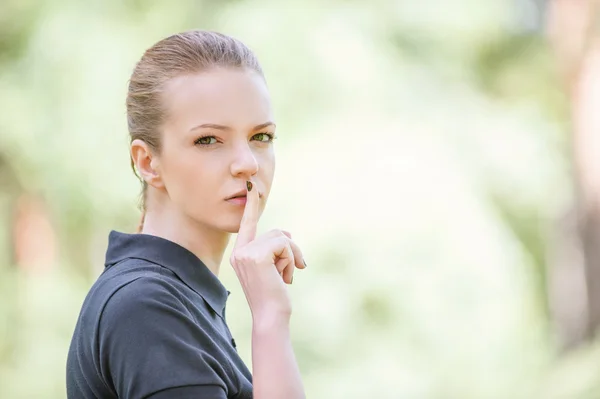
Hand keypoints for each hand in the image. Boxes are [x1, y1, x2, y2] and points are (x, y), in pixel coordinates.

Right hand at [229, 179, 306, 319]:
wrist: (271, 317)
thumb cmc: (274, 297)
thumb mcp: (275, 269)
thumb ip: (276, 249)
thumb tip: (287, 234)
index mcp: (241, 254)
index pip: (247, 225)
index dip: (251, 206)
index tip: (252, 187)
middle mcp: (240, 251)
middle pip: (275, 232)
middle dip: (291, 250)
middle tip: (293, 270)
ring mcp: (246, 253)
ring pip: (281, 238)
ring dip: (292, 257)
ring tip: (286, 276)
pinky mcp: (256, 256)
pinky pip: (283, 244)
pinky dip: (291, 259)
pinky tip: (285, 277)